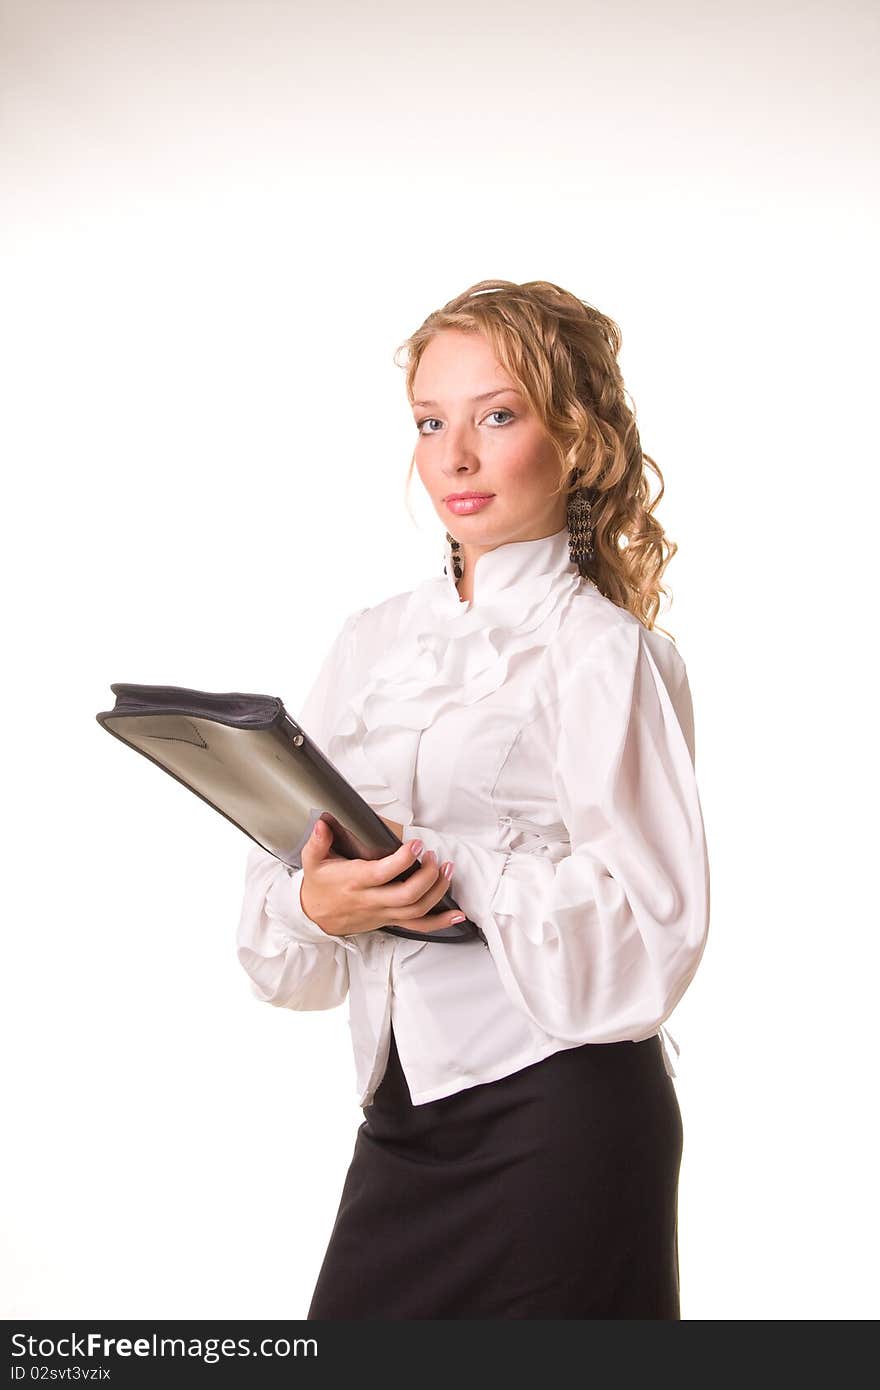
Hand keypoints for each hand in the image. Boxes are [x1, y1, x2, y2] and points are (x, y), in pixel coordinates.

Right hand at [298, 819, 459, 938]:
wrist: (313, 917)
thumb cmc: (318, 886)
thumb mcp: (313, 861)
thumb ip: (318, 841)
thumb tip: (323, 823)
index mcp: (355, 881)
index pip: (383, 873)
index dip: (403, 860)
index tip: (417, 844)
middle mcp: (371, 899)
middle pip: (407, 894)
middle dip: (428, 875)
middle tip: (435, 857)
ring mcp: (383, 912)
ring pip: (416, 909)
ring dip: (438, 891)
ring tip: (448, 870)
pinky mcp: (390, 920)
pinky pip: (418, 926)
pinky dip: (439, 922)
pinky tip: (456, 915)